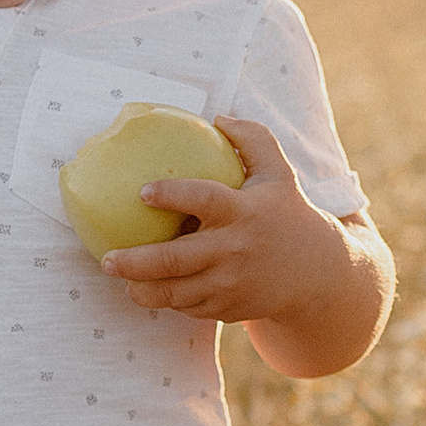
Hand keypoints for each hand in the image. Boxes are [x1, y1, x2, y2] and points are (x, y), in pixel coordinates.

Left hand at [100, 117, 391, 378]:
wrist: (318, 275)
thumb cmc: (290, 215)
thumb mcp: (280, 173)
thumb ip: (254, 139)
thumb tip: (219, 117)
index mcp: (244, 212)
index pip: (204, 200)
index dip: (172, 195)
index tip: (143, 192)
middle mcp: (234, 250)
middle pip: (176, 260)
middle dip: (137, 262)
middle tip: (107, 259)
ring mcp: (230, 284)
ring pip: (176, 292)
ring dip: (143, 290)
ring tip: (121, 280)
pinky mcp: (227, 308)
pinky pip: (188, 306)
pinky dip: (167, 299)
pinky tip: (148, 289)